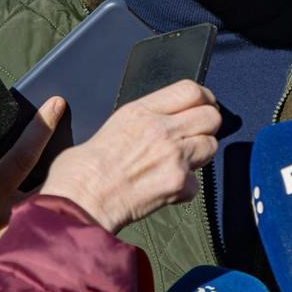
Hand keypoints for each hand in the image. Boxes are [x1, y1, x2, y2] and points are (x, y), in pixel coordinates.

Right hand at [0, 95, 64, 291]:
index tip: (55, 105)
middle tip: (69, 126)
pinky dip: (41, 190)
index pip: (21, 159)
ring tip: (59, 145)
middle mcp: (6, 219)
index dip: (40, 129)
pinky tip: (43, 173)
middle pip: (51, 180)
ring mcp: (11, 232)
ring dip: (54, 173)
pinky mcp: (10, 239)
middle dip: (63, 155)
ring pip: (46, 197)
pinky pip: (34, 209)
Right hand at [40, 79, 220, 233]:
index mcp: (141, 111)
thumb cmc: (82, 170)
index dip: (203, 97)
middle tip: (197, 134)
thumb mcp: (112, 126)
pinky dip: (185, 188)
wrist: (80, 201)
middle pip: (211, 116)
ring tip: (180, 162)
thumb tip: (156, 124)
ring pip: (211, 145)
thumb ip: (142, 120)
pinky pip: (197, 183)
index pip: (190, 90)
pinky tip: (166, 189)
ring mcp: (174, 156)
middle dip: (207, 125)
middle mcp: (162, 129)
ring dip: (200, 154)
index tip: (203, 105)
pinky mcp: (179, 183)